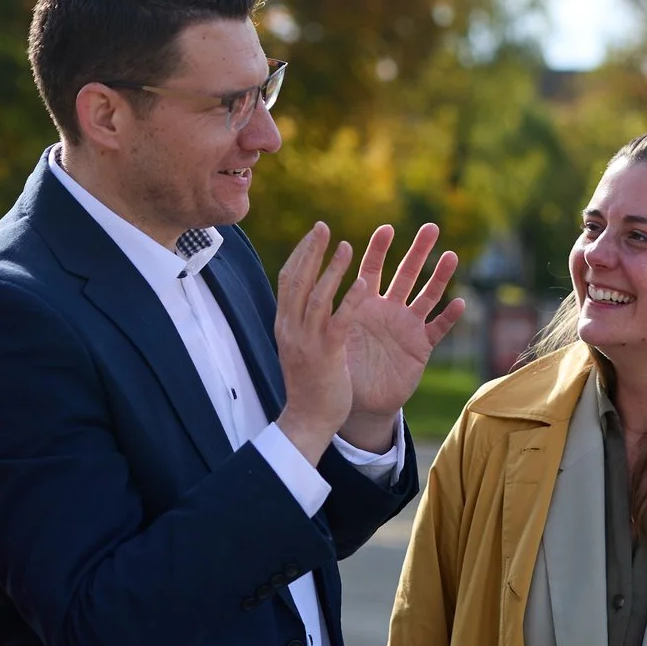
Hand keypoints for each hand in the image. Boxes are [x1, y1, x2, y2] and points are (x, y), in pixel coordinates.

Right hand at [271, 223, 359, 462]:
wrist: (307, 419)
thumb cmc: (308, 384)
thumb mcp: (298, 346)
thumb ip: (300, 322)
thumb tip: (304, 300)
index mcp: (284, 324)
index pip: (288, 280)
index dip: (300, 253)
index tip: (314, 233)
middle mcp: (291, 328)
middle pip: (298, 279)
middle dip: (312, 250)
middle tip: (325, 226)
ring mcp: (307, 341)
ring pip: (317, 295)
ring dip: (332, 268)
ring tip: (347, 246)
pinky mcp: (326, 354)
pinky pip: (338, 320)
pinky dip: (349, 299)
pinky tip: (362, 282)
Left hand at [337, 222, 464, 447]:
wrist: (356, 402)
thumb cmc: (340, 367)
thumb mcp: (331, 336)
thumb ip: (329, 315)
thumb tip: (311, 291)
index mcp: (365, 303)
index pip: (372, 268)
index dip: (379, 249)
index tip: (385, 229)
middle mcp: (389, 309)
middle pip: (406, 273)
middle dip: (418, 250)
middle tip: (431, 227)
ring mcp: (407, 326)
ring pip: (427, 295)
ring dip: (440, 276)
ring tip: (451, 256)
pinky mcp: (420, 347)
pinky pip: (437, 329)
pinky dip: (448, 317)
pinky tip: (460, 303)